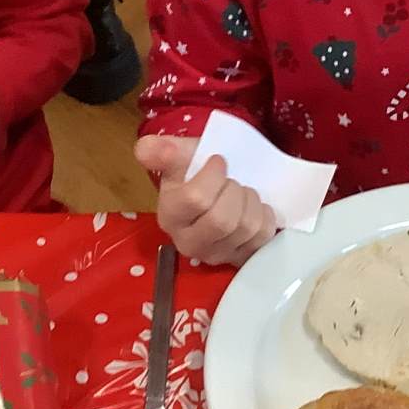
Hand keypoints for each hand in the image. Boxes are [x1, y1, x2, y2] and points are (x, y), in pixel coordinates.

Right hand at [135, 134, 277, 265]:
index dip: (213, 175)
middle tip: (231, 180)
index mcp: (169, 216)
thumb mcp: (180, 156)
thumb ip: (160, 150)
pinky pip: (262, 237)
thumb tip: (144, 149)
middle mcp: (188, 243)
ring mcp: (216, 255)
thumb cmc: (198, 172)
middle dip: (234, 191)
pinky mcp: (240, 259)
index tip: (218, 161)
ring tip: (242, 192)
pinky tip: (254, 208)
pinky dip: (264, 216)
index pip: (195, 199)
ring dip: (251, 201)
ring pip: (246, 228)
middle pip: (222, 220)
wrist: (219, 189)